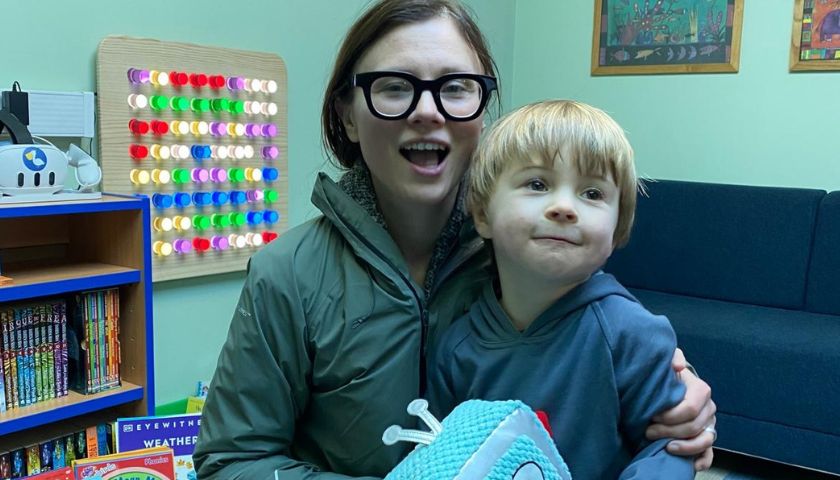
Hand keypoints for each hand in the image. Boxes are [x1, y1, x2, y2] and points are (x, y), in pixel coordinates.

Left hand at [646, 349, 716, 470]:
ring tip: (664, 446)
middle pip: (693, 427)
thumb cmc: (667, 374)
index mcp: (701, 391)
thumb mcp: (668, 360)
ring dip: (684, 447)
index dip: (670, 415)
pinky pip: (709, 453)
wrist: (671, 385)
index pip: (690, 408)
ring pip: (704, 441)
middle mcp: (709, 409)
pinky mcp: (705, 438)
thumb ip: (672, 356)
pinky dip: (702, 460)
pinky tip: (691, 465)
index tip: (652, 414)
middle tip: (648, 430)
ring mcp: (709, 425)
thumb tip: (677, 365)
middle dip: (669, 431)